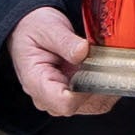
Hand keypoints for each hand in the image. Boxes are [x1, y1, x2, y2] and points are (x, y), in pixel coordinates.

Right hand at [8, 4, 116, 121]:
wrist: (28, 29)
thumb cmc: (33, 29)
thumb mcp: (47, 28)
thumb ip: (65, 41)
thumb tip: (82, 51)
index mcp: (36, 82)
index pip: (64, 103)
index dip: (86, 91)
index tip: (96, 70)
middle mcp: (47, 97)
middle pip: (81, 106)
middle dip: (100, 85)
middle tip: (105, 61)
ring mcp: (61, 98)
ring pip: (93, 105)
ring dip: (106, 85)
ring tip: (104, 62)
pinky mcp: (73, 96)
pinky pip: (96, 100)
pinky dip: (105, 86)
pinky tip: (104, 69)